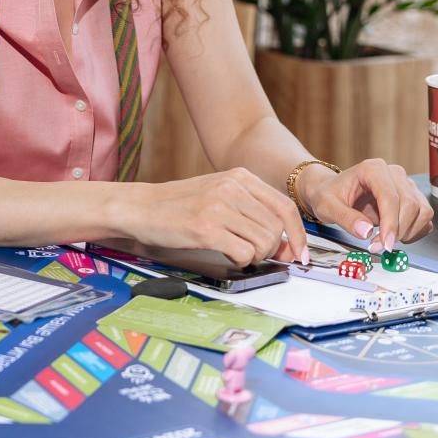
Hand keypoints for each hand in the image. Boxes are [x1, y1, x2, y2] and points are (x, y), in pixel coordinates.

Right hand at [124, 169, 308, 266]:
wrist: (138, 207)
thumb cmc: (178, 205)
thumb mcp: (218, 195)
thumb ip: (251, 212)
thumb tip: (287, 245)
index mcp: (239, 177)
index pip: (285, 207)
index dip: (298, 235)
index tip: (299, 254)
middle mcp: (232, 188)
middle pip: (276, 229)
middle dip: (270, 249)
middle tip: (252, 254)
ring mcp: (218, 207)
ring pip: (263, 243)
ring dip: (254, 256)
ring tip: (234, 251)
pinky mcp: (206, 228)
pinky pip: (244, 253)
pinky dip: (240, 261)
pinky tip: (224, 253)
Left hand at [301, 158, 434, 249]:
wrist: (331, 192)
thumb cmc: (329, 195)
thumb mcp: (327, 206)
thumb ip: (345, 218)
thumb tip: (367, 232)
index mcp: (373, 169)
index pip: (390, 197)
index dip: (391, 223)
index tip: (385, 244)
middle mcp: (394, 174)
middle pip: (410, 205)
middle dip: (397, 231)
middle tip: (378, 247)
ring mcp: (406, 185)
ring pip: (422, 211)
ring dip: (407, 232)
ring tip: (383, 241)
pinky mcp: (413, 197)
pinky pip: (425, 217)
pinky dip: (414, 231)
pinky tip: (394, 235)